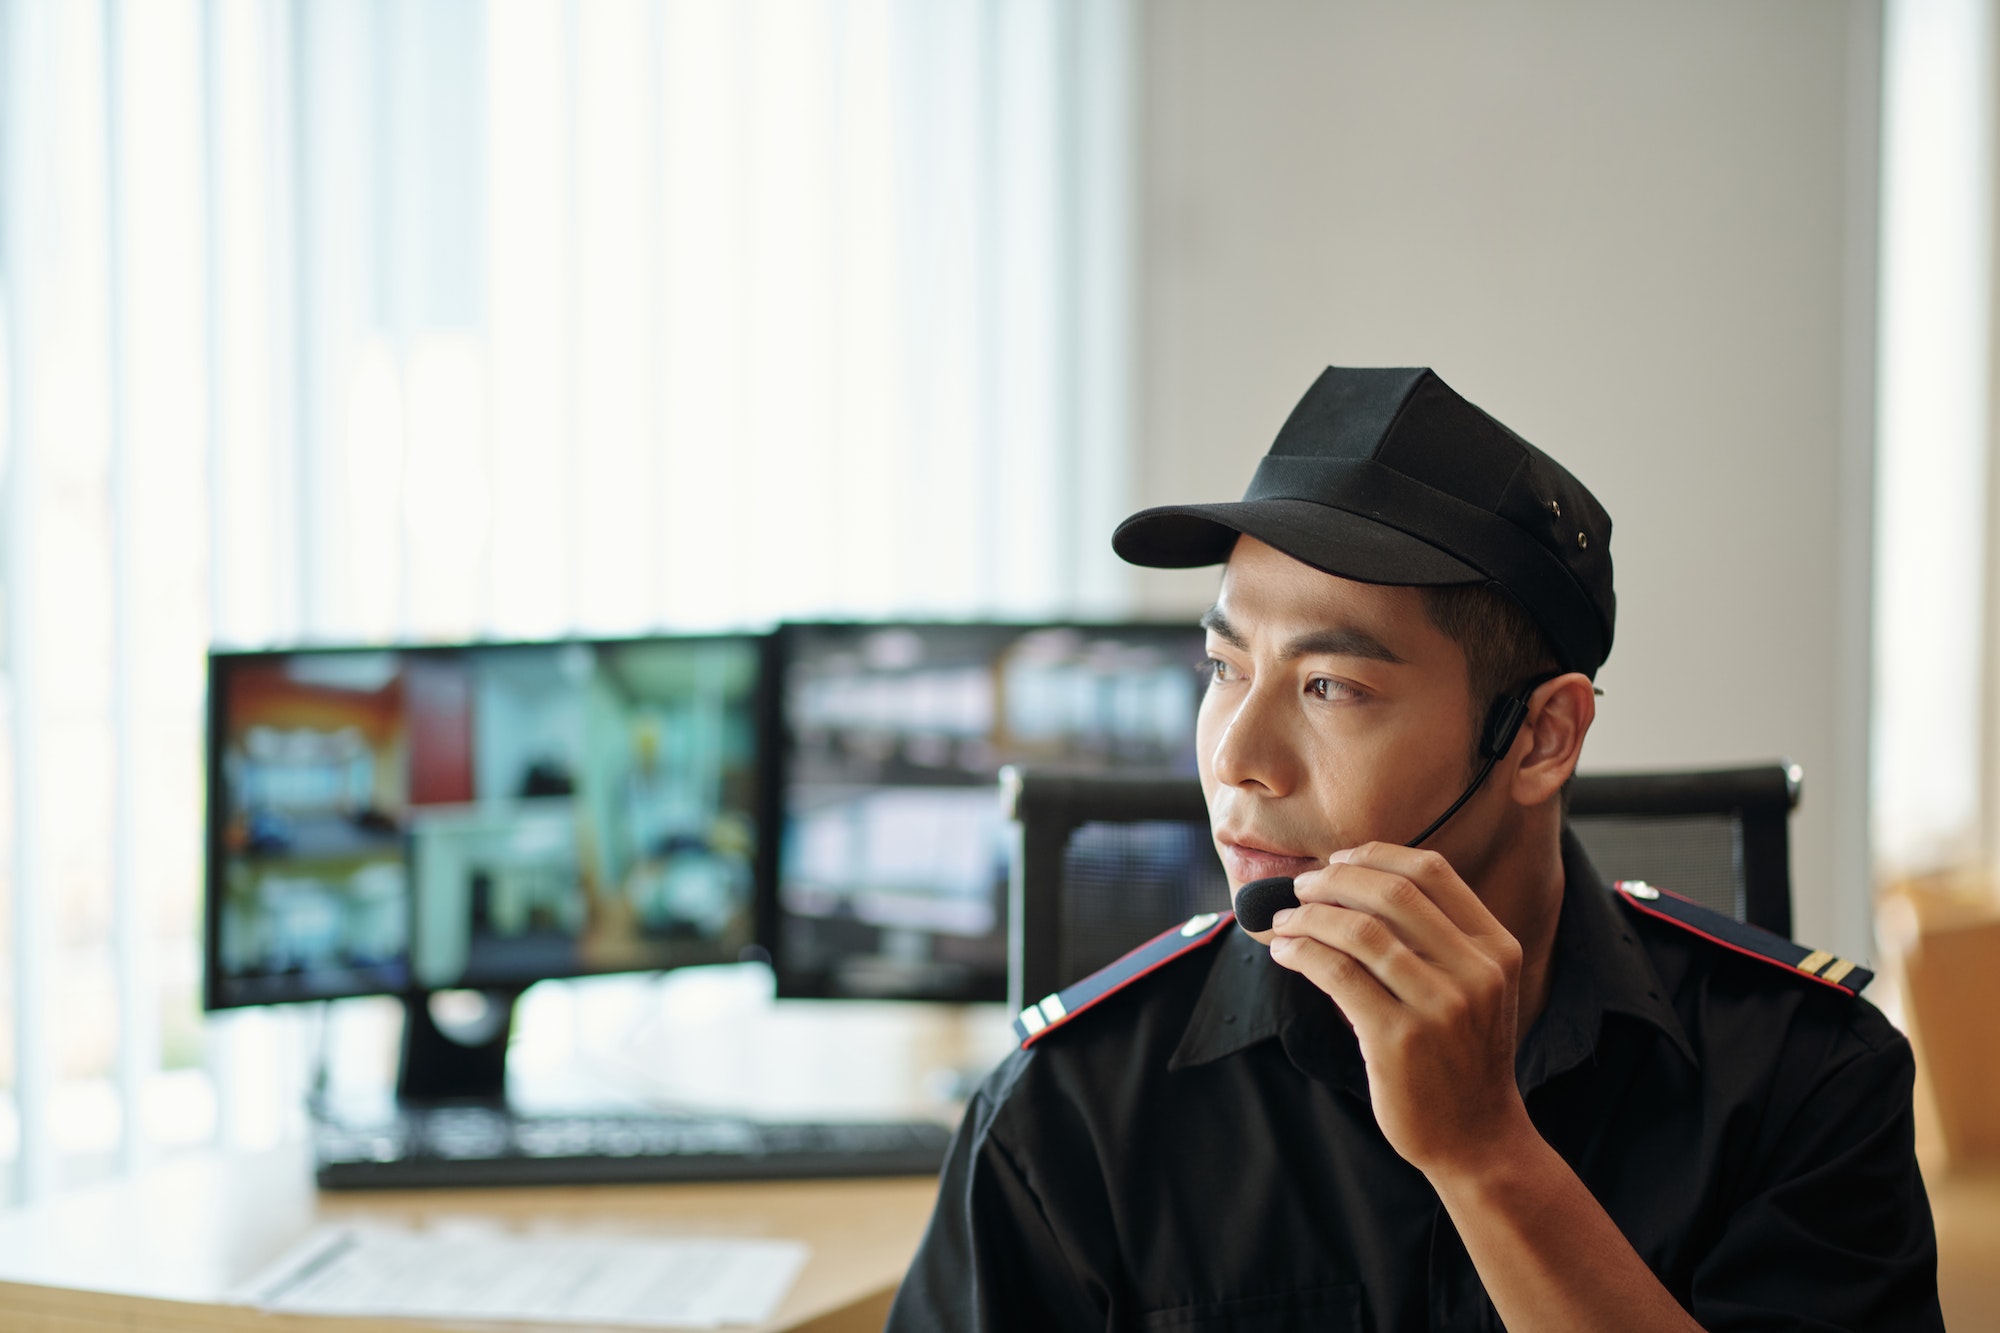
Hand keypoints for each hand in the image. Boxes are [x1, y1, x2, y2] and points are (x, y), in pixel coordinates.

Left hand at [1267, 842, 1530, 1179]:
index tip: (1338, 861)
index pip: (1432, 872)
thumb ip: (1433, 938)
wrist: (1477, 1137)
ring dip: (1309, 917)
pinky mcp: (1398, 1039)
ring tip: (1285, 922)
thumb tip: (1347, 882)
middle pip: (1391, 893)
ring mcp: (1439, 1006)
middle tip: (1300, 887)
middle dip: (1333, 880)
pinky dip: (1302, 953)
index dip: (1376, 855)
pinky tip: (1285, 952)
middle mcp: (1475, 971)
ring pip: (1359, 931)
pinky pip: (1337, 974)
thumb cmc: (1461, 1055)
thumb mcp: (1474, 988)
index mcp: (1495, 947)